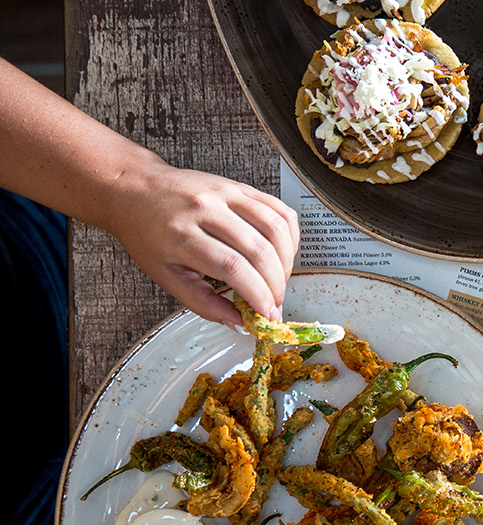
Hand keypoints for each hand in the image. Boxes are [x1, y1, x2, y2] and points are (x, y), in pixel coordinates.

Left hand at [106, 161, 298, 328]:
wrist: (136, 190)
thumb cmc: (147, 233)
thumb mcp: (166, 276)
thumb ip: (203, 303)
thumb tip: (239, 322)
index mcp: (182, 235)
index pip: (233, 267)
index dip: (258, 294)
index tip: (267, 314)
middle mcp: (205, 209)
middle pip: (259, 251)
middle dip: (275, 285)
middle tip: (274, 304)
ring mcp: (225, 193)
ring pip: (275, 229)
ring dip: (287, 263)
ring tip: (278, 281)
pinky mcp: (240, 187)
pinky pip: (279, 211)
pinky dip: (290, 237)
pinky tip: (282, 253)